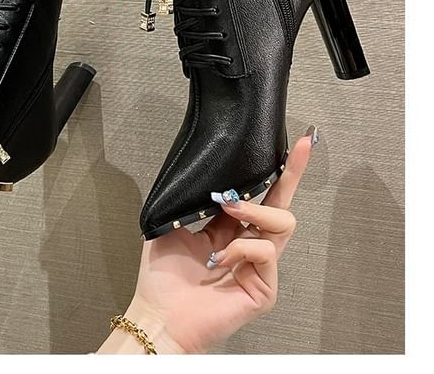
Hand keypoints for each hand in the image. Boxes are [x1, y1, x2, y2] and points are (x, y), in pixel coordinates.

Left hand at [104, 129, 315, 353]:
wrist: (159, 314)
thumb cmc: (162, 276)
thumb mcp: (176, 224)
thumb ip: (199, 202)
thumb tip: (220, 180)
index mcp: (230, 230)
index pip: (259, 196)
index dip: (280, 172)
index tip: (299, 145)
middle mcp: (249, 245)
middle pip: (282, 204)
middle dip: (291, 175)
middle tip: (295, 152)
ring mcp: (260, 267)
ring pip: (282, 222)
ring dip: (255, 210)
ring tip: (228, 212)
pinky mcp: (264, 288)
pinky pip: (265, 251)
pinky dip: (240, 248)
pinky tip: (218, 258)